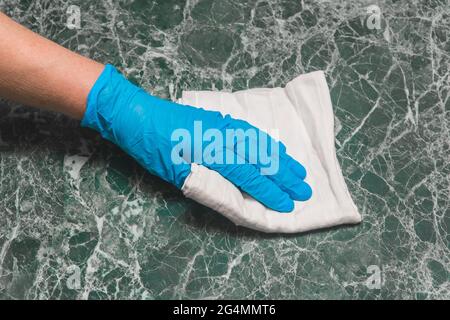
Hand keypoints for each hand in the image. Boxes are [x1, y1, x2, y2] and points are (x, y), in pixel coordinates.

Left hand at [82, 65, 311, 211]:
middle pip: (261, 158)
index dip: (270, 191)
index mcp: (213, 153)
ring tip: (297, 169)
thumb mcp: (174, 171)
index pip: (250, 176)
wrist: (136, 113)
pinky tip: (272, 147)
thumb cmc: (150, 147)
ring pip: (259, 142)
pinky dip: (265, 141)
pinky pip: (249, 131)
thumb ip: (207, 181)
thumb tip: (234, 192)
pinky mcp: (217, 120)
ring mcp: (222, 125)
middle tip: (304, 188)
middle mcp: (224, 137)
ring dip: (280, 157)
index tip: (288, 203)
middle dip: (284, 175)